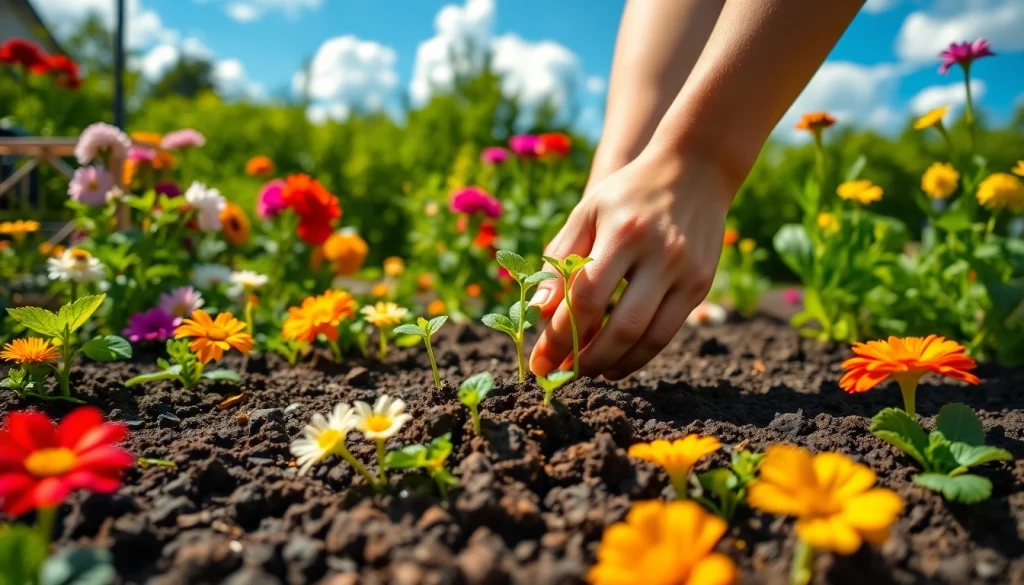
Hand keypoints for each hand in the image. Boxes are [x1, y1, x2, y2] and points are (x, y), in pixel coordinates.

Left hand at [529, 146, 735, 379]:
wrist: (696, 168)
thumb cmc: (627, 193)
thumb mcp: (587, 212)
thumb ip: (561, 260)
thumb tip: (538, 311)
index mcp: (623, 233)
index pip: (586, 299)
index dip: (559, 337)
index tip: (538, 362)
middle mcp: (659, 254)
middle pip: (620, 327)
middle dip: (585, 360)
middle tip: (561, 375)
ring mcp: (686, 272)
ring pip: (648, 339)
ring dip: (614, 365)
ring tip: (586, 373)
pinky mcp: (701, 284)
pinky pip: (667, 333)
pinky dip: (640, 355)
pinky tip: (616, 363)